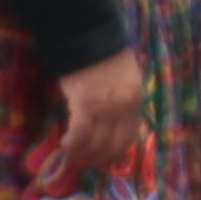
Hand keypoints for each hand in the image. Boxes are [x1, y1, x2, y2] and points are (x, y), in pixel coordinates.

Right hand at [46, 51, 141, 188]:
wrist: (88, 36)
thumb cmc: (104, 56)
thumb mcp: (125, 80)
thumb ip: (122, 102)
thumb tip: (111, 127)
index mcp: (136, 101)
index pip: (130, 138)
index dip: (115, 155)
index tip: (103, 162)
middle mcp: (123, 107)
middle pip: (113, 146)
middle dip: (98, 160)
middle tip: (84, 163)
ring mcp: (105, 106)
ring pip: (95, 143)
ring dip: (82, 155)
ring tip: (71, 154)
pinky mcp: (84, 103)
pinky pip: (79, 133)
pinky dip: (72, 144)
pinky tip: (64, 144)